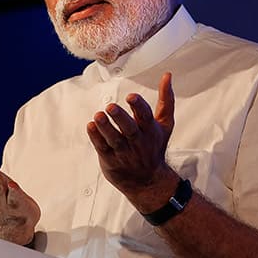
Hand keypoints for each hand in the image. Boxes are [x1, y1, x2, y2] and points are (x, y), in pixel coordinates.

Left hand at [86, 72, 177, 206]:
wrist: (148, 181)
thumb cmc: (154, 147)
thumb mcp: (165, 125)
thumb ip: (166, 100)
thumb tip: (167, 75)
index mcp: (151, 131)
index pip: (145, 117)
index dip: (138, 106)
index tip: (131, 96)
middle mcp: (138, 142)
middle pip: (129, 129)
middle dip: (120, 118)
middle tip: (110, 107)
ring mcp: (124, 153)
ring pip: (114, 140)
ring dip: (105, 127)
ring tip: (98, 115)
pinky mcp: (111, 161)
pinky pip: (102, 148)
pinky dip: (96, 138)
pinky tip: (91, 126)